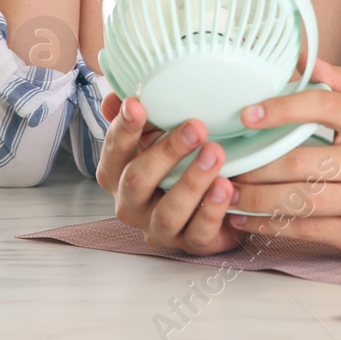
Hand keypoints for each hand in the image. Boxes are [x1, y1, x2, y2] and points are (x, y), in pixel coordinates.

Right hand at [96, 92, 243, 255]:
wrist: (212, 203)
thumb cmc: (176, 163)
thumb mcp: (157, 135)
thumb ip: (139, 117)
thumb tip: (116, 95)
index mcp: (117, 174)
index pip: (114, 150)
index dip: (124, 127)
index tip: (136, 104)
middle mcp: (130, 204)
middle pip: (138, 180)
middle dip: (167, 152)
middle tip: (196, 127)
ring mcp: (158, 228)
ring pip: (168, 212)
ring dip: (192, 180)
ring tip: (215, 154)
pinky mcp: (189, 244)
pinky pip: (198, 232)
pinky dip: (212, 209)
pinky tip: (227, 187)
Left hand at [226, 59, 340, 260]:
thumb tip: (305, 59)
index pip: (325, 107)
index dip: (283, 108)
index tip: (247, 113)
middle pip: (301, 160)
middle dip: (256, 165)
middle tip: (222, 162)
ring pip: (299, 200)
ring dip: (255, 199)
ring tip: (224, 193)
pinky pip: (306, 230)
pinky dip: (270, 226)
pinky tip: (245, 220)